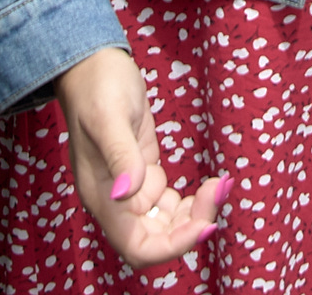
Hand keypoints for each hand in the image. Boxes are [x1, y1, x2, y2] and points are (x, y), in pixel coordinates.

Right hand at [53, 46, 230, 269]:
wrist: (92, 63)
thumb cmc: (96, 86)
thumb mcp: (109, 117)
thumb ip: (120, 156)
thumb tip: (129, 194)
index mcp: (103, 197)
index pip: (138, 247)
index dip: (172, 246)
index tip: (204, 223)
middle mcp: (116, 201)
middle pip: (157, 240)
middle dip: (192, 226)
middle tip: (218, 191)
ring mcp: (130, 189)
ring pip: (166, 224)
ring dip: (196, 215)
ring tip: (219, 185)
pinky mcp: (143, 174)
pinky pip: (168, 205)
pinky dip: (191, 202)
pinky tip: (209, 183)